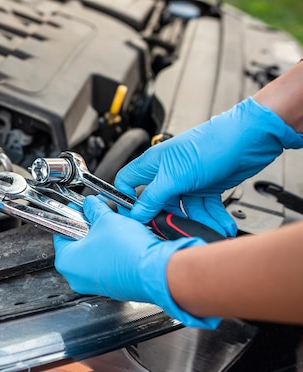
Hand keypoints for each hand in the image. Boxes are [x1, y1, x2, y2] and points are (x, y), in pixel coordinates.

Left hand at [54, 196, 219, 327]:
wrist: (154, 271)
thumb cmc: (127, 251)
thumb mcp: (106, 219)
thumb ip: (94, 209)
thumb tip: (91, 204)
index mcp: (66, 261)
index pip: (61, 232)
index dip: (72, 215)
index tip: (80, 207)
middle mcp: (76, 277)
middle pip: (77, 244)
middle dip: (89, 226)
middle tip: (98, 213)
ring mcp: (94, 284)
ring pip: (93, 254)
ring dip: (101, 237)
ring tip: (112, 224)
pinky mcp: (112, 287)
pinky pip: (106, 265)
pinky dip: (111, 251)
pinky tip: (121, 240)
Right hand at [115, 97, 302, 235]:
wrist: (249, 139)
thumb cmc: (210, 145)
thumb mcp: (174, 176)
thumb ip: (153, 197)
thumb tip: (137, 214)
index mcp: (153, 164)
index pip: (127, 181)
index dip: (126, 199)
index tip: (134, 217)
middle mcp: (167, 172)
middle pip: (157, 201)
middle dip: (167, 217)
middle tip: (172, 229)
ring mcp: (187, 180)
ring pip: (183, 208)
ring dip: (196, 221)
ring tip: (207, 229)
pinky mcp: (206, 187)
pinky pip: (203, 208)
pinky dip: (211, 218)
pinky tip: (219, 225)